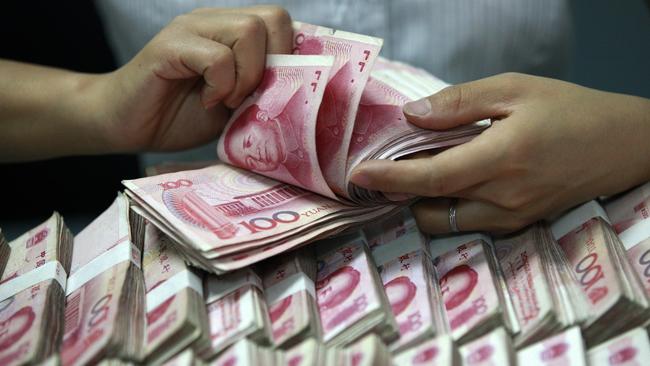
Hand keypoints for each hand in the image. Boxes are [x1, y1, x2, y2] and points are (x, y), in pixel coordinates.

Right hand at [95, 6, 292, 152]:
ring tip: (227, 100)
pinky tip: (207, 102)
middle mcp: (214, 22)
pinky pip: (216, 57)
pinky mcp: (169, 47)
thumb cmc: (179, 116)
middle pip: (274, 18)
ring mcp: (191, 29)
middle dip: (274, 64)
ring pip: (249, 30)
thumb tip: (297, 95)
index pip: (282, 22)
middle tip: (252, 95)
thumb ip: (260, 91)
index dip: (292, 56)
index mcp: (233, 32)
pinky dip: (220, 85)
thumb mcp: (234, 105)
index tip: (278, 92)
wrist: (125, 125)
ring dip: (247, 75)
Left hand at [350, 73, 649, 232]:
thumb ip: (459, 104)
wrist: (623, 146)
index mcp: (501, 158)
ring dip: (423, 200)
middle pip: (428, 206)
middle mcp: (502, 198)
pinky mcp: (518, 225)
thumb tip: (411, 116)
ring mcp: (511, 218)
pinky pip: (467, 223)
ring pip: (444, 221)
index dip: (389, 178)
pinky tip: (454, 178)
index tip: (357, 173)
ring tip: (425, 168)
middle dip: (400, 189)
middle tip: (392, 162)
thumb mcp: (515, 90)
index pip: (430, 177)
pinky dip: (447, 205)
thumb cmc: (570, 110)